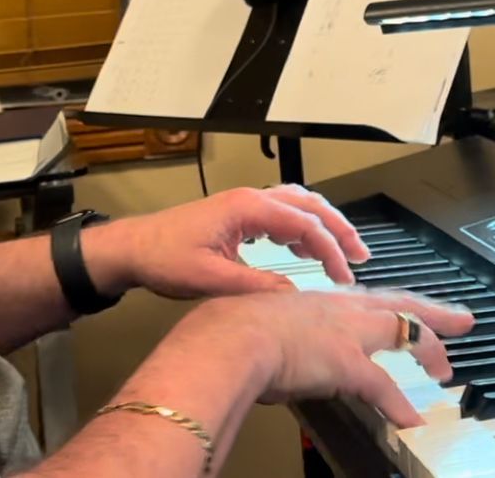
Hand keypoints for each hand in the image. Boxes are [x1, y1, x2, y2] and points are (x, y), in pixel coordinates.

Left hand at [84, 185, 373, 299]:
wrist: (132, 248)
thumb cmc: (163, 258)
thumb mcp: (210, 279)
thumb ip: (254, 285)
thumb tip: (294, 294)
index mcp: (247, 208)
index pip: (303, 223)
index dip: (330, 249)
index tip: (345, 274)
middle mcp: (251, 199)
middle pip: (308, 205)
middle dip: (339, 229)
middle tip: (361, 256)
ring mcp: (245, 205)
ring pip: (298, 206)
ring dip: (324, 226)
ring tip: (346, 251)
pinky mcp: (239, 216)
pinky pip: (283, 214)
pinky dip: (304, 227)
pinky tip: (308, 248)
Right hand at [177, 289, 476, 426]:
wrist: (225, 340)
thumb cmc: (224, 332)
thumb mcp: (252, 321)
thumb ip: (271, 336)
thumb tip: (268, 355)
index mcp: (316, 299)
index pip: (365, 298)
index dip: (387, 304)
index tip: (400, 307)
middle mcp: (338, 308)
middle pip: (400, 304)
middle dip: (432, 312)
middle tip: (460, 318)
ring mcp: (348, 333)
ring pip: (406, 332)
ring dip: (430, 351)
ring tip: (445, 369)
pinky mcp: (348, 363)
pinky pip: (385, 387)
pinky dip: (400, 405)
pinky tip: (412, 419)